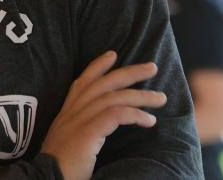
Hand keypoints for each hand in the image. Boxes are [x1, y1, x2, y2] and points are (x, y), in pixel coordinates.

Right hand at [40, 51, 166, 179]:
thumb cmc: (62, 170)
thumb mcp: (70, 144)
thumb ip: (83, 132)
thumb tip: (103, 128)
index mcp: (66, 115)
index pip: (82, 82)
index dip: (98, 66)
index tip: (113, 54)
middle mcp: (71, 113)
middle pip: (102, 83)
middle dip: (129, 72)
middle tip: (151, 67)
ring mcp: (78, 122)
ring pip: (113, 97)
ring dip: (140, 95)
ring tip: (160, 98)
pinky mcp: (86, 134)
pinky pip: (116, 115)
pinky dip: (135, 114)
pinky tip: (149, 120)